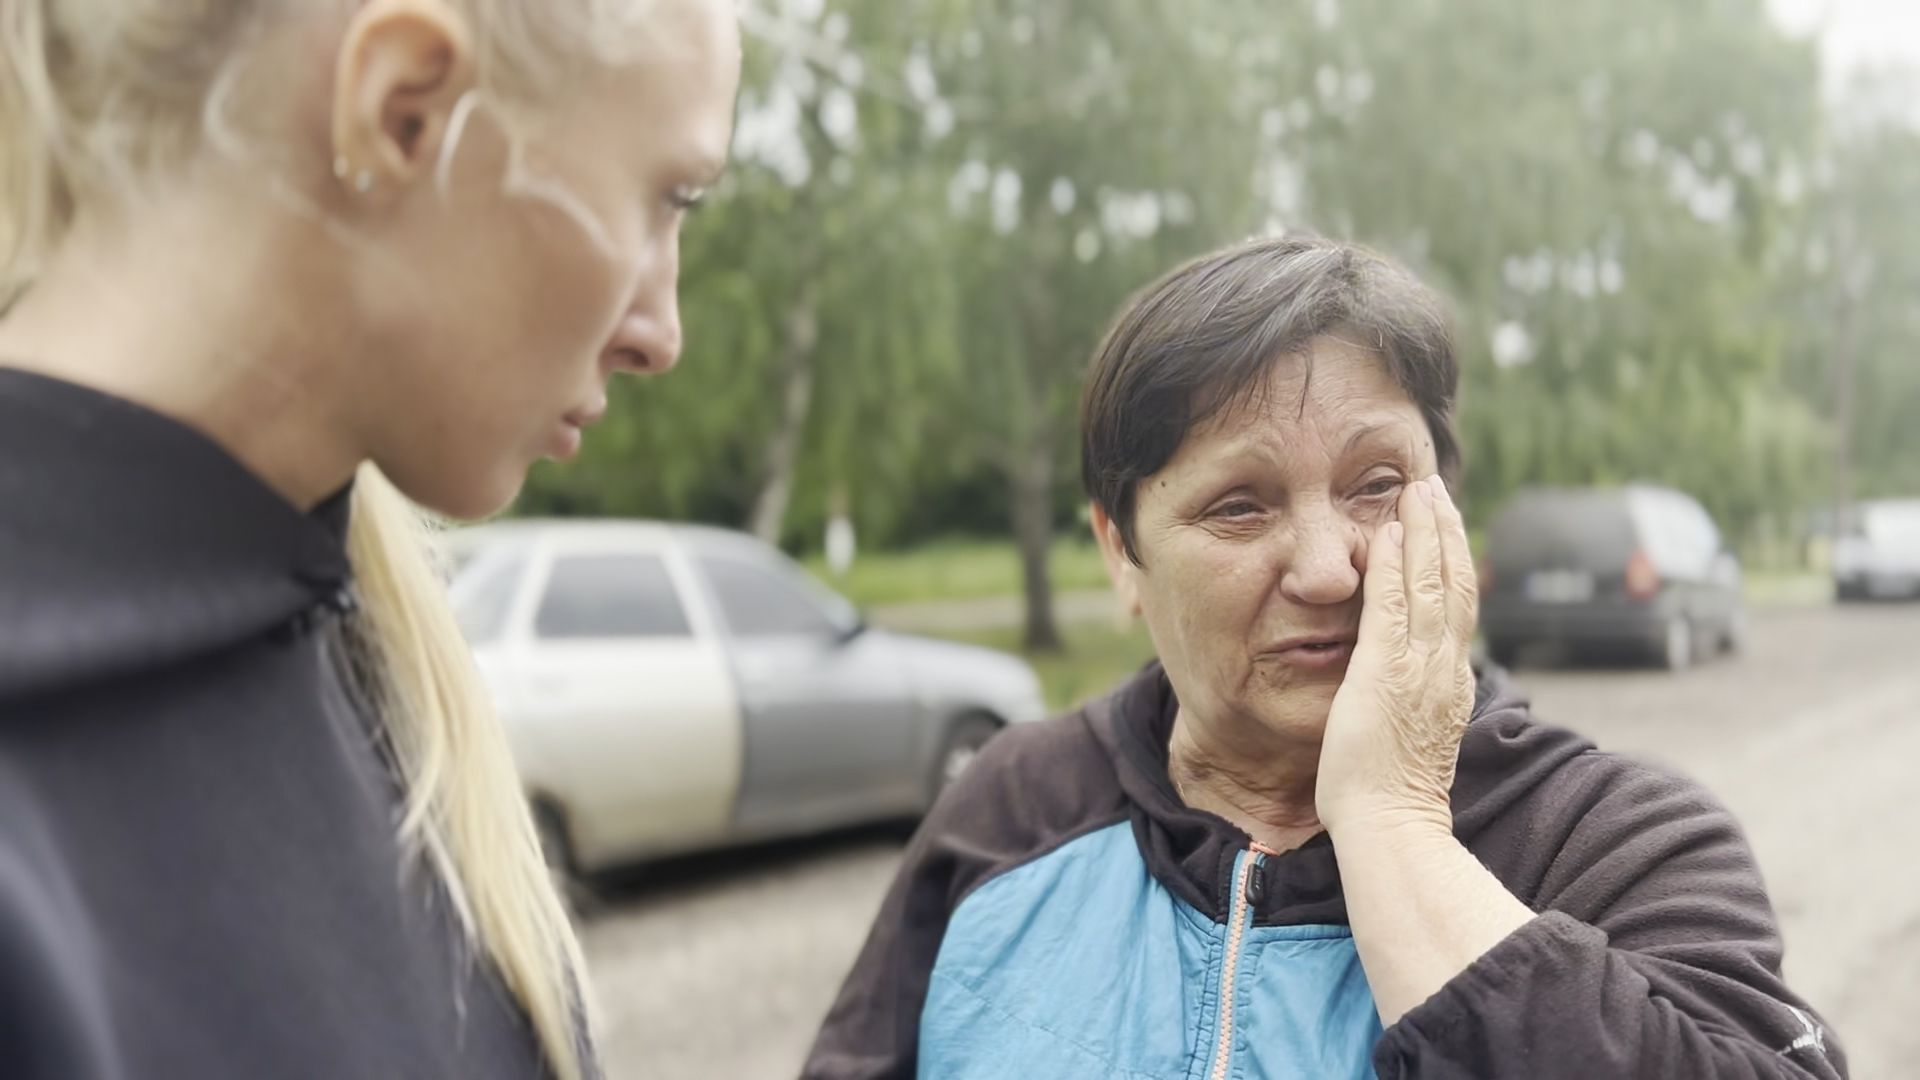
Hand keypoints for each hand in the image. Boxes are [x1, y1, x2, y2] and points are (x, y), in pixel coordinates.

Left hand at [1316, 474, 1478, 834]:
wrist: (1391, 827)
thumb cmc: (1388, 795)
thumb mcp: (1409, 733)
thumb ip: (1411, 700)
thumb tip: (1404, 685)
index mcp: (1449, 683)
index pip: (1459, 608)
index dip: (1453, 560)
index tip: (1442, 523)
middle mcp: (1444, 669)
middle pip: (1456, 583)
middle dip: (1445, 531)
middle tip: (1433, 487)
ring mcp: (1419, 669)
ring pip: (1433, 584)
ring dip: (1425, 532)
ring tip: (1418, 490)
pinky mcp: (1386, 673)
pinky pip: (1393, 606)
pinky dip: (1395, 566)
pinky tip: (1389, 532)